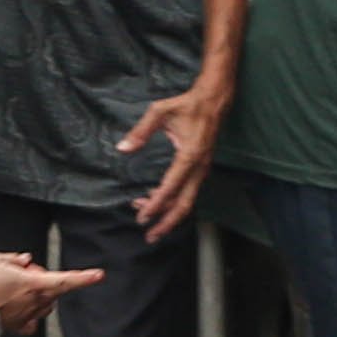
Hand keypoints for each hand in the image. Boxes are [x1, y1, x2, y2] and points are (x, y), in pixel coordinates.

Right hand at [0, 251, 107, 336]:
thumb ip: (14, 258)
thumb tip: (25, 260)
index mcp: (32, 283)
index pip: (64, 280)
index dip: (84, 278)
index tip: (99, 275)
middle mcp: (34, 301)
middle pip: (53, 290)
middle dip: (43, 279)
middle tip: (23, 272)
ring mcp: (27, 315)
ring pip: (45, 304)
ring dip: (39, 295)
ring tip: (16, 289)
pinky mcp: (18, 326)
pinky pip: (32, 321)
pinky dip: (30, 315)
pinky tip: (18, 309)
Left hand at [119, 80, 229, 240]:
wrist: (213, 101)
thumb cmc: (186, 106)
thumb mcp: (159, 112)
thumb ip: (141, 131)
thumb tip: (122, 148)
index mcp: (189, 155)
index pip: (171, 187)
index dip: (156, 205)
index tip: (141, 216)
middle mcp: (199, 167)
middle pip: (185, 204)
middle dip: (167, 222)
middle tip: (149, 236)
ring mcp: (202, 170)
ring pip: (187, 201)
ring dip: (168, 213)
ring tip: (146, 218)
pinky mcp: (201, 169)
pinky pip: (188, 192)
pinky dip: (173, 201)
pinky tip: (155, 200)